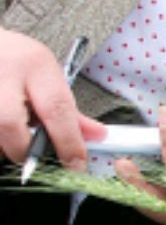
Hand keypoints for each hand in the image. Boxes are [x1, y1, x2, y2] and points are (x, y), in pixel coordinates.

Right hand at [0, 29, 105, 169]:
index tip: (76, 163)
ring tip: (12, 126)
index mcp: (35, 66)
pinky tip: (3, 128)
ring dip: (5, 144)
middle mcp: (4, 76)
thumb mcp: (48, 76)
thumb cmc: (19, 62)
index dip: (68, 141)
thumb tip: (97, 136)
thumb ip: (70, 111)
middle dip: (24, 148)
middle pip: (11, 126)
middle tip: (30, 149)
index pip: (56, 108)